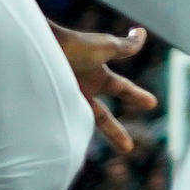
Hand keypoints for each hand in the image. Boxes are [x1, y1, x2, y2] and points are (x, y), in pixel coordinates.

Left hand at [53, 23, 156, 153]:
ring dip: (88, 139)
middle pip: (101, 117)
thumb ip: (126, 46)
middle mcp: (81, 89)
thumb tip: (140, 33)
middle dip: (115, 132)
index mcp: (96, 75)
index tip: (152, 104)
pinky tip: (65, 154)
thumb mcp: (105, 46)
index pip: (122, 89)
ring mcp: (64, 99)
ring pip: (81, 124)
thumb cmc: (73, 45)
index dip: (137, 96)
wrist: (37, 46)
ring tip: (92, 155)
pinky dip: (63, 138)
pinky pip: (59, 129)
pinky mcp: (48, 109)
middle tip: (128, 148)